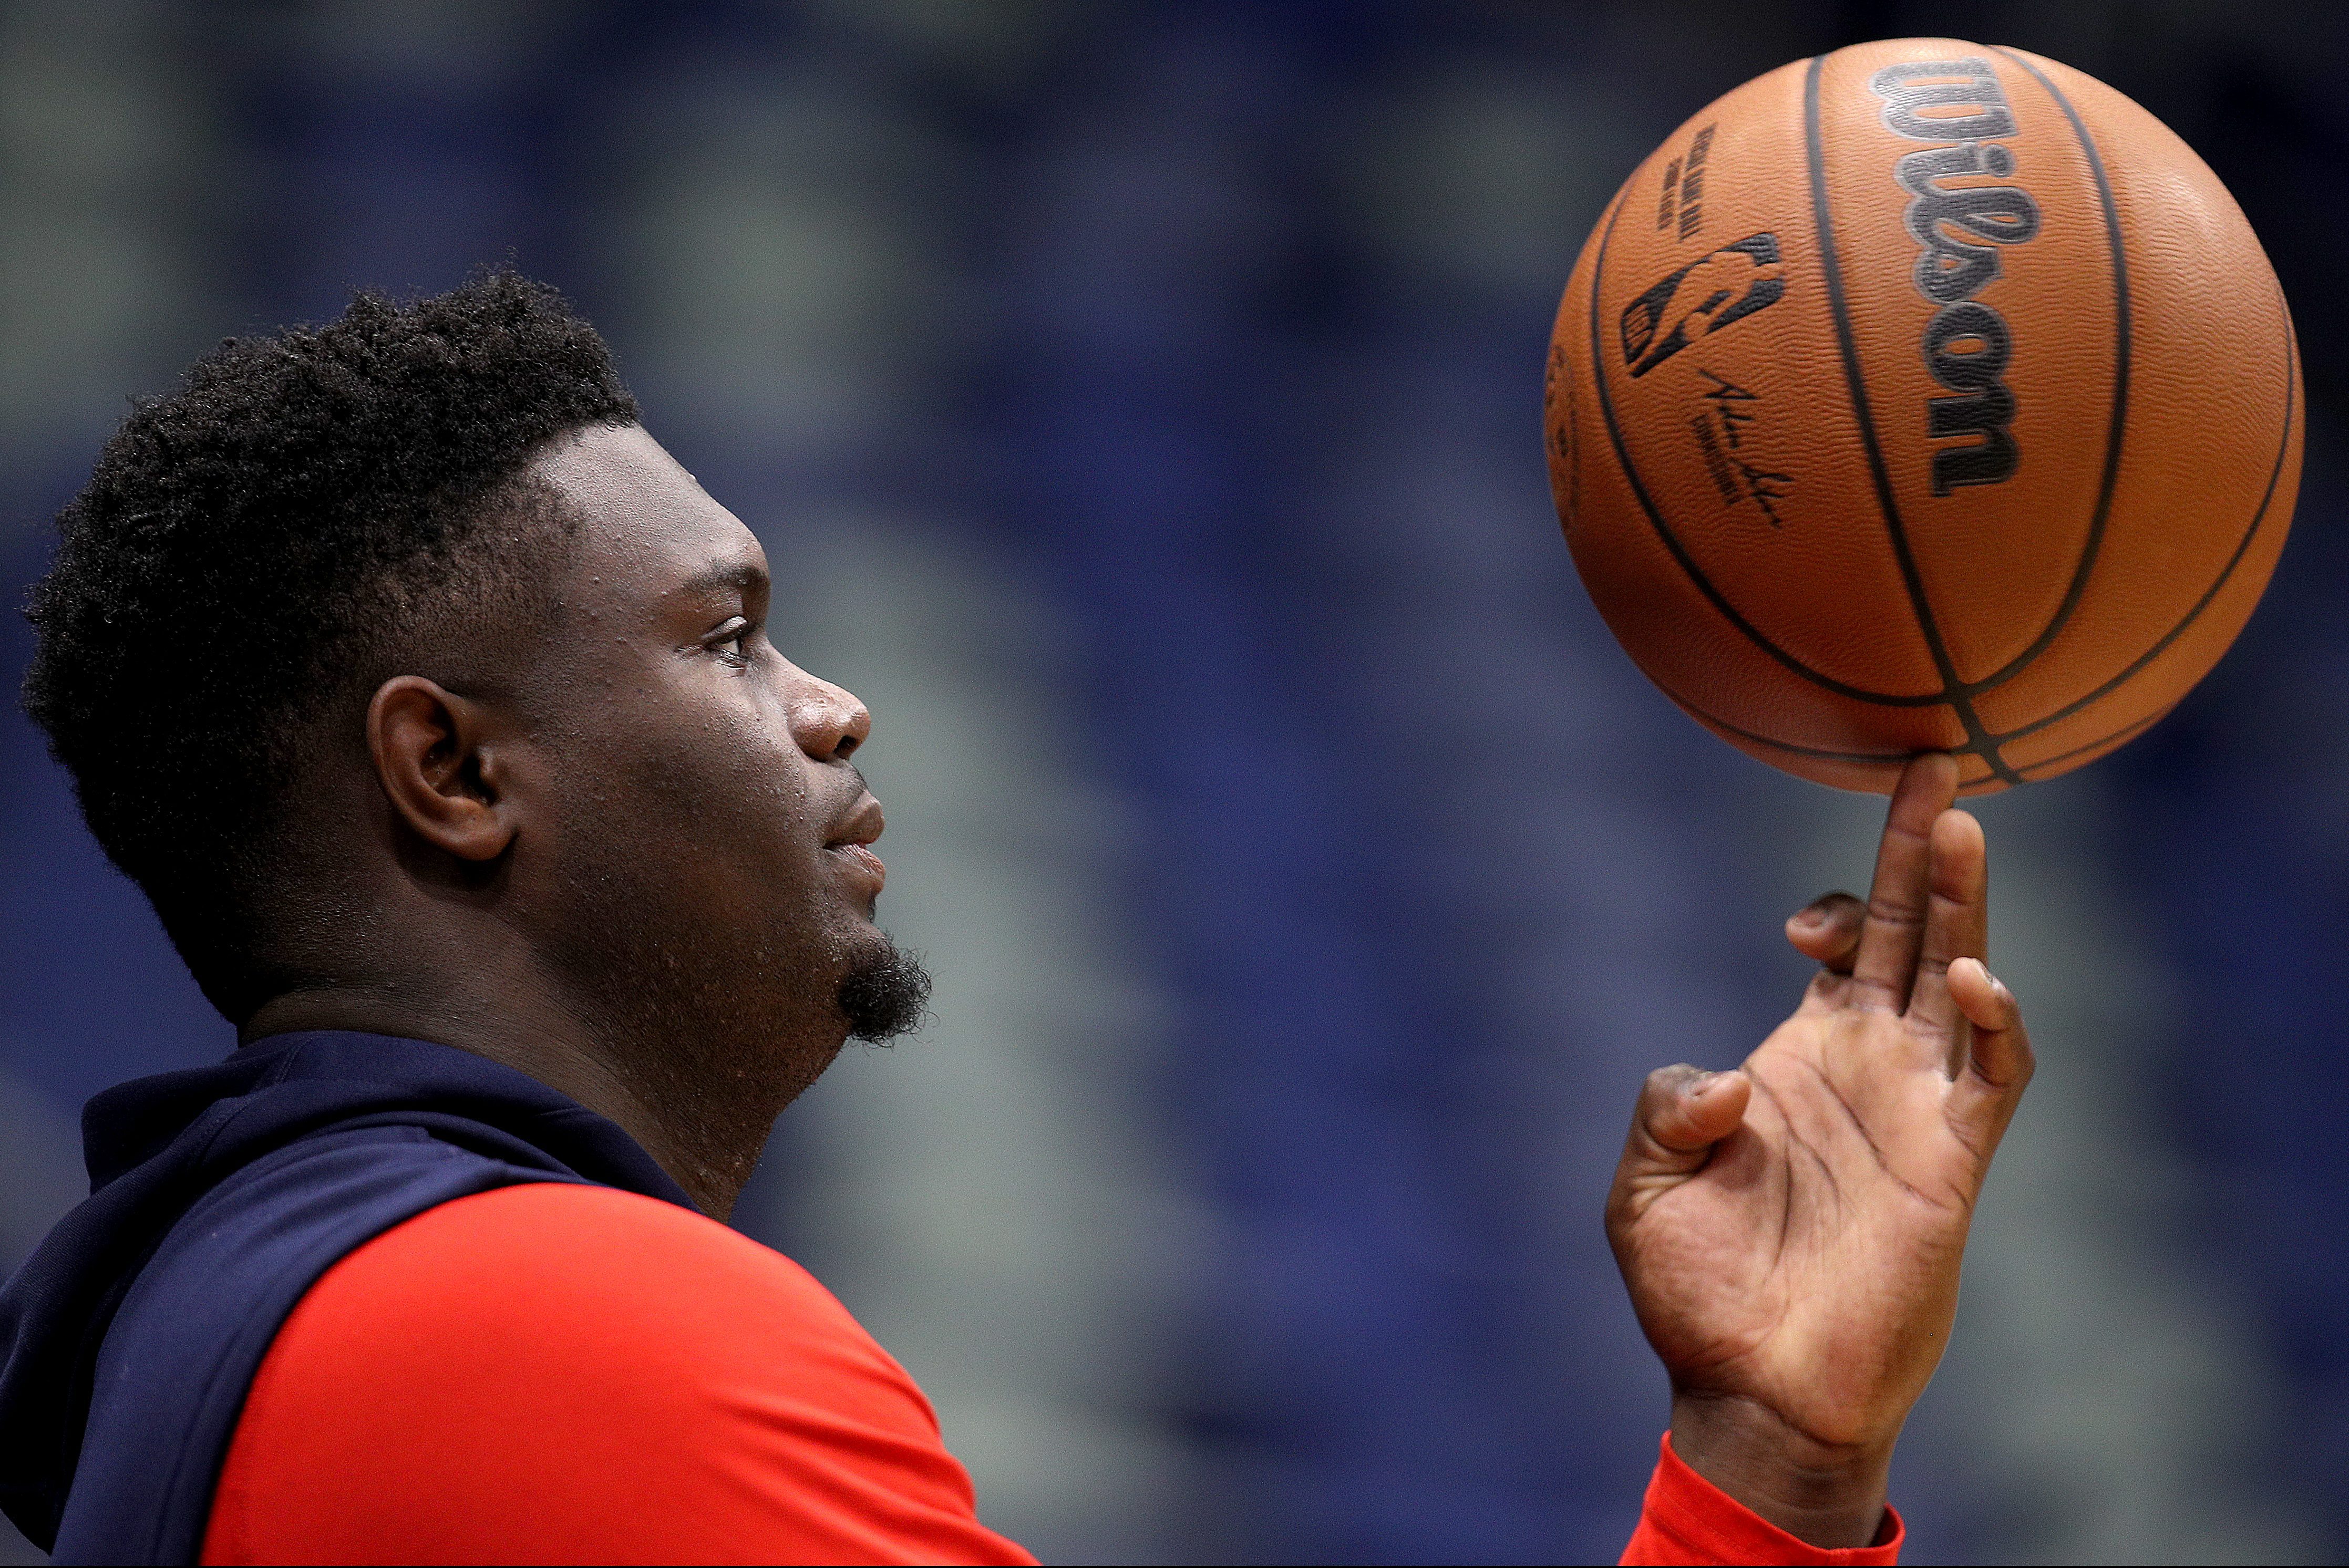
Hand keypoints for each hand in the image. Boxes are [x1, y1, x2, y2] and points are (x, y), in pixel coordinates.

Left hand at [1605, 754, 2033, 1547]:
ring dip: (1968, 906)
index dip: (1838, 902)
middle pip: (1916, 930)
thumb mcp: (1644, 1186)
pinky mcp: (1952, 1162)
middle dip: (1924, 847)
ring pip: (1963, 978)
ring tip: (1961, 823)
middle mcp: (1871, 1064)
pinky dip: (1996, 1023)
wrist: (1752, 1385)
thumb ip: (1664, 1113)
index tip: (1802, 922)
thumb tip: (1724, 1082)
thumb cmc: (1699, 1288)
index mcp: (1803, 1052)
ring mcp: (1917, 1107)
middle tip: (1935, 760)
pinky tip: (1977, 980)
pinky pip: (1994, 1077)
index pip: (1849, 939)